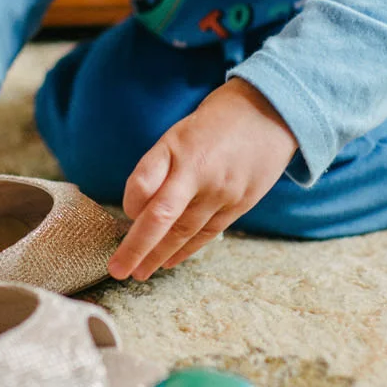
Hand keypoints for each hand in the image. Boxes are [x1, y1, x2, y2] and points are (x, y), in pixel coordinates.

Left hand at [108, 78, 297, 280]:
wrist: (268, 113)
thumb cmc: (213, 125)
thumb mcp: (178, 134)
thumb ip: (156, 169)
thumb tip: (136, 211)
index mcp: (179, 147)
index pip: (144, 181)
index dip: (130, 203)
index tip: (125, 214)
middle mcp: (200, 171)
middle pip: (163, 216)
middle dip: (137, 247)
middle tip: (118, 269)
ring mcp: (223, 191)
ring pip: (185, 231)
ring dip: (159, 256)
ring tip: (140, 272)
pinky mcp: (240, 204)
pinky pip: (208, 233)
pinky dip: (186, 250)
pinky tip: (169, 262)